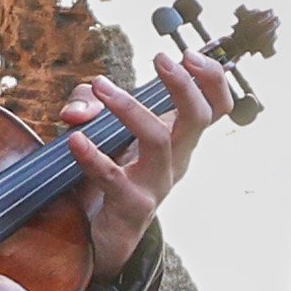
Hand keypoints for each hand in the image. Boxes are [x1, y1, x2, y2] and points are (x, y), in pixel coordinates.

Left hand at [55, 49, 238, 280]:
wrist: (101, 236)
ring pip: (158, 142)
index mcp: (179, 139)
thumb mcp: (100, 128)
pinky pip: (115, 178)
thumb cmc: (107, 174)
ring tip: (102, 87)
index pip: (215, 107)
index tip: (189, 54)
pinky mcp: (131, 206)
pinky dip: (93, 156)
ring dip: (130, 109)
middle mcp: (176, 160)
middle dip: (183, 85)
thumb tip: (81, 108)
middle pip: (198, 118)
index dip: (212, 79)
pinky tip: (75, 140)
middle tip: (159, 58)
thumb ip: (89, 103)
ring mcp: (157, 185)